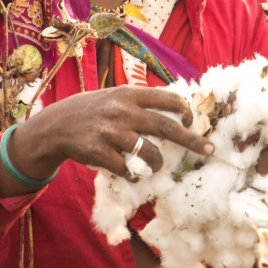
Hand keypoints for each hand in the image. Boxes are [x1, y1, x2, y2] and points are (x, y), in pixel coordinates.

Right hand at [6, 86, 214, 184]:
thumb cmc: (94, 110)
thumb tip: (175, 106)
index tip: (192, 121)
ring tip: (156, 166)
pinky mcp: (99, 152)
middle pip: (167, 126)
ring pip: (149, 152)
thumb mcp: (115, 96)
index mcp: (129, 94)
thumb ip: (140, 101)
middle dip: (192, 140)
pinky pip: (126, 168)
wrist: (57, 125)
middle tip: (209, 150)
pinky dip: (132, 173)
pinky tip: (129, 171)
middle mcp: (122, 111)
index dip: (185, 110)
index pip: (167, 98)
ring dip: (157, 163)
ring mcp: (111, 132)